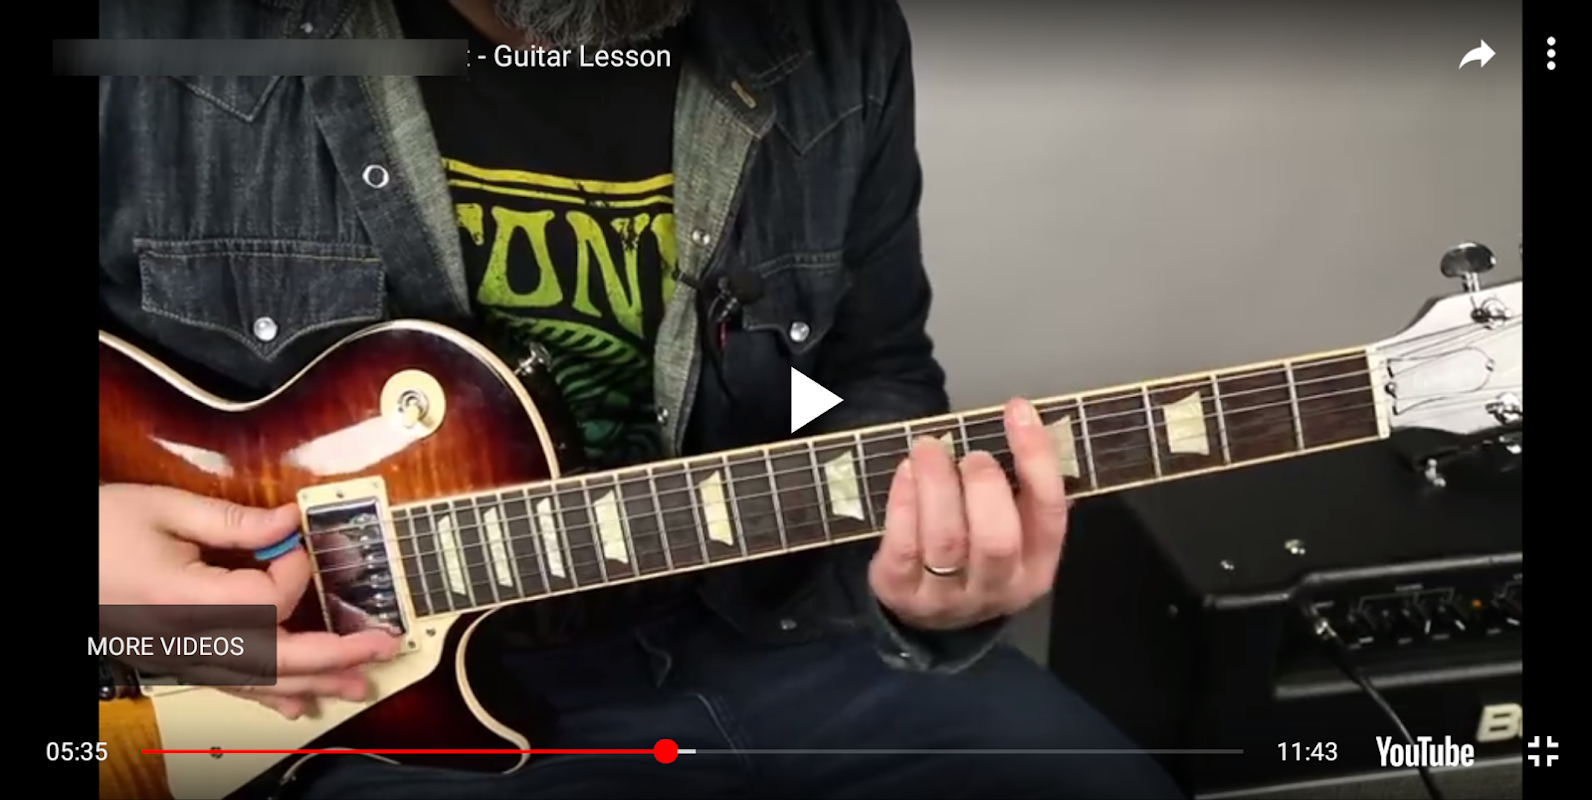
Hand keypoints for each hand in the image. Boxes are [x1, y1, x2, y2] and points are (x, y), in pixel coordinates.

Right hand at [99, 484, 401, 717]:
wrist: (59, 561)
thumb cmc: (98, 530)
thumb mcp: (162, 508)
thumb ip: (233, 520)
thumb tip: (289, 522)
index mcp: (183, 600)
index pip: (263, 602)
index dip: (294, 572)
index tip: (295, 543)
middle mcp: (187, 639)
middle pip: (274, 658)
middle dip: (335, 654)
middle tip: (383, 644)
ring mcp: (184, 656)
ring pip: (259, 680)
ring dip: (315, 682)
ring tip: (361, 684)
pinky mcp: (181, 658)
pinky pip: (233, 685)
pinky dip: (271, 695)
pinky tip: (300, 704)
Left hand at [868, 398, 1068, 630]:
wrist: (929, 614)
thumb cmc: (975, 552)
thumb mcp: (1011, 531)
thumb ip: (1019, 489)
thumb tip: (1021, 421)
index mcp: (1037, 567)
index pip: (1049, 512)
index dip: (1037, 458)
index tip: (1019, 410)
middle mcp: (997, 588)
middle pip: (997, 539)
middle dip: (984, 485)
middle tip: (970, 455)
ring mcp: (948, 596)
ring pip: (946, 540)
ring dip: (937, 484)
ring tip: (928, 448)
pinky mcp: (903, 592)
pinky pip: (904, 546)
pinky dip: (904, 502)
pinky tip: (905, 472)